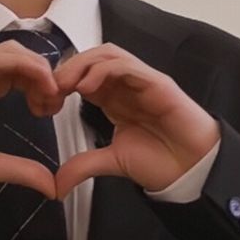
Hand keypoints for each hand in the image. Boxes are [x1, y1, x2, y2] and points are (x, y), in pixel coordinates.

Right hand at [0, 40, 61, 197]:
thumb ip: (22, 169)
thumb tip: (51, 185)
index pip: (19, 74)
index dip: (41, 83)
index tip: (54, 105)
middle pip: (18, 59)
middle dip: (43, 72)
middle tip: (57, 96)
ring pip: (10, 52)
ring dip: (37, 64)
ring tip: (51, 87)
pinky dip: (24, 63)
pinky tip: (39, 80)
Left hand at [53, 43, 220, 199]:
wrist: (194, 172)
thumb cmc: (161, 162)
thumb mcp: (112, 161)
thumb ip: (84, 165)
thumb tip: (57, 184)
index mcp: (113, 97)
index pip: (83, 74)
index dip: (62, 81)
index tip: (44, 98)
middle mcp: (125, 84)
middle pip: (92, 58)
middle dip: (68, 67)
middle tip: (50, 87)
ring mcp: (141, 80)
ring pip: (108, 54)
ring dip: (83, 64)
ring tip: (66, 84)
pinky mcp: (157, 83)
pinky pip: (127, 66)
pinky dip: (104, 70)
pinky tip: (88, 86)